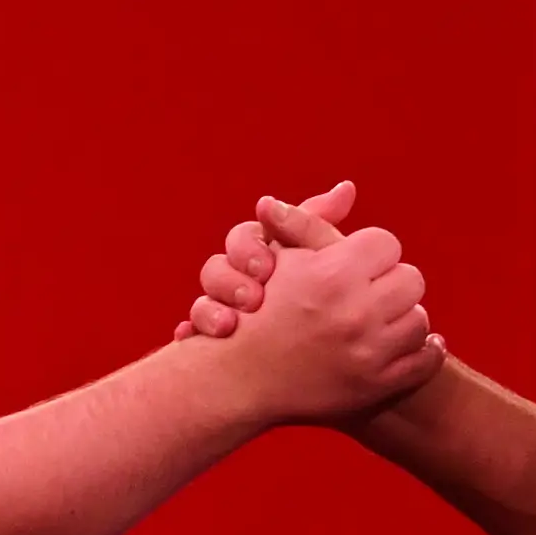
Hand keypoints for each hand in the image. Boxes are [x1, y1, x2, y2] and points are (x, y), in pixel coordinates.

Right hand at [174, 180, 354, 341]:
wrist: (306, 347)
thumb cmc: (311, 292)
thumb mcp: (319, 258)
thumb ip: (321, 226)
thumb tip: (347, 187)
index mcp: (258, 253)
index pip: (243, 238)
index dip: (249, 248)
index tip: (267, 267)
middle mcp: (235, 279)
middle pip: (214, 269)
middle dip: (229, 281)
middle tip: (253, 299)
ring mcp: (220, 310)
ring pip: (199, 302)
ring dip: (208, 311)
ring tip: (227, 326)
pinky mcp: (209, 341)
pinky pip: (189, 334)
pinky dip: (188, 335)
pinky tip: (190, 338)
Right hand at [209, 210, 441, 424]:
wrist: (241, 379)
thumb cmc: (257, 310)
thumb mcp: (279, 257)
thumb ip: (313, 219)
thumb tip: (348, 187)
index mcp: (333, 275)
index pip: (386, 244)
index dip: (371, 251)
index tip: (358, 263)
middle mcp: (355, 313)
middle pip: (411, 279)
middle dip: (391, 282)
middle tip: (373, 291)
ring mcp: (368, 353)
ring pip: (419, 320)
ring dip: (402, 317)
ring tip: (381, 319)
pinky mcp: (376, 386)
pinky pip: (424, 361)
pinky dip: (424, 351)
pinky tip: (413, 343)